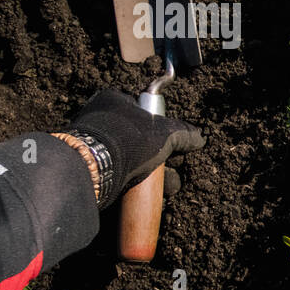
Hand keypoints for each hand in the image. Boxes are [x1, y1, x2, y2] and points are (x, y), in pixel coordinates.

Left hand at [62, 89, 205, 206]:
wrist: (92, 169)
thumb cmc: (126, 140)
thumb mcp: (165, 133)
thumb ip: (183, 134)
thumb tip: (198, 137)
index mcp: (115, 100)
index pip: (146, 111)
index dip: (163, 126)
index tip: (174, 141)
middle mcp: (101, 118)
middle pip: (142, 138)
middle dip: (161, 156)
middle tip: (171, 165)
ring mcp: (94, 143)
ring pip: (133, 158)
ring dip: (151, 173)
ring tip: (164, 184)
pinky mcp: (90, 165)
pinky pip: (120, 171)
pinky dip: (133, 181)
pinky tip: (144, 189)